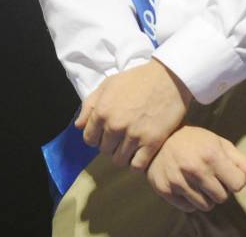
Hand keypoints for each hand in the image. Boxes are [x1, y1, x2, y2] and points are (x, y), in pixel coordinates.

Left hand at [75, 60, 191, 169]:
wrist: (167, 79)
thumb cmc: (136, 80)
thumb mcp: (108, 85)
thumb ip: (90, 105)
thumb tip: (78, 126)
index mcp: (102, 111)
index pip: (89, 138)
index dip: (96, 137)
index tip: (104, 134)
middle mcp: (115, 126)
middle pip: (104, 150)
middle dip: (110, 145)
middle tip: (119, 137)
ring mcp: (133, 136)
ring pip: (119, 160)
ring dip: (122, 154)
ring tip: (130, 145)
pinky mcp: (151, 144)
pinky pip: (137, 166)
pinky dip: (136, 163)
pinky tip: (140, 153)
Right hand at [146, 126, 245, 213]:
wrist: (157, 138)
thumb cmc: (193, 140)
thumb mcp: (218, 143)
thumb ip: (240, 160)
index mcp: (210, 154)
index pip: (239, 184)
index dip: (234, 179)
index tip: (224, 170)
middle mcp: (194, 168)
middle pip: (223, 198)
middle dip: (219, 188)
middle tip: (207, 174)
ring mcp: (177, 180)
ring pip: (206, 206)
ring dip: (205, 196)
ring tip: (196, 179)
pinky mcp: (165, 189)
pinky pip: (189, 208)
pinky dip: (189, 199)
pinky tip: (184, 183)